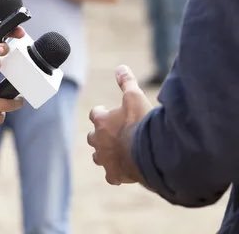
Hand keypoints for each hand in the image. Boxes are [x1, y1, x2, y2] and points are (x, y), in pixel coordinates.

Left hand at [87, 65, 152, 184]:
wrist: (149, 152)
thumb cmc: (141, 122)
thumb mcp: (135, 96)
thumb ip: (127, 82)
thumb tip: (120, 66)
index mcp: (101, 120)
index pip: (95, 114)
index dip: (101, 112)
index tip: (108, 111)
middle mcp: (98, 140)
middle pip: (93, 137)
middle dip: (100, 134)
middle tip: (112, 132)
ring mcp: (105, 159)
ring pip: (98, 157)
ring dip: (104, 153)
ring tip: (116, 151)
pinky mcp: (114, 174)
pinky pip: (111, 176)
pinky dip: (116, 173)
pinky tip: (124, 171)